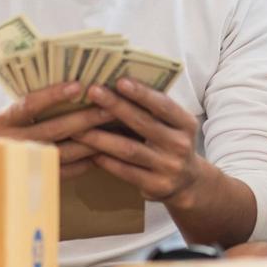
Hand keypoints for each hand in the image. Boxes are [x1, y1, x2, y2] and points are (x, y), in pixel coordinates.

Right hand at [0, 82, 116, 179]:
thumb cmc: (6, 135)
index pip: (28, 105)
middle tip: (111, 107)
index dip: (53, 95)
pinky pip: (66, 172)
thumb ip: (32, 105)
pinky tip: (104, 151)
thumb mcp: (10, 118)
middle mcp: (11, 143)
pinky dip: (85, 162)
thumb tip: (73, 85)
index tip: (78, 86)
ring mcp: (24, 165)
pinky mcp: (35, 181)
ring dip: (92, 140)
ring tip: (115, 129)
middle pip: (53, 129)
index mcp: (1, 122)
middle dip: (85, 118)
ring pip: (64, 152)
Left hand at [75, 78, 207, 205]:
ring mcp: (169, 167)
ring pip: (129, 149)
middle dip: (116, 106)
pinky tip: (89, 151)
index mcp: (186, 124)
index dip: (142, 93)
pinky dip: (106, 161)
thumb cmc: (171, 143)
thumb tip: (117, 84)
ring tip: (78, 127)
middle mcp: (180, 145)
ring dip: (101, 137)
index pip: (163, 105)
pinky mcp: (156, 186)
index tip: (120, 80)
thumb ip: (154, 109)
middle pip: (143, 123)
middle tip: (93, 92)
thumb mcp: (174, 125)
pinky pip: (126, 171)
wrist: (188, 182)